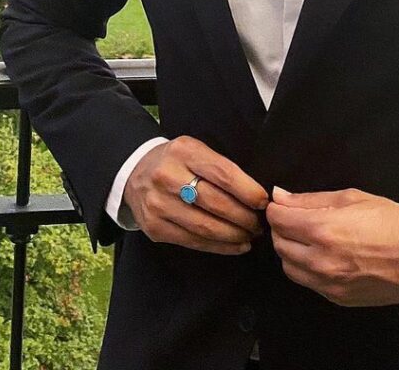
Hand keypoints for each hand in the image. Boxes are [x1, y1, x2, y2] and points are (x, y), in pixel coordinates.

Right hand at [123, 135, 267, 255]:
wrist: (134, 172)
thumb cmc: (176, 161)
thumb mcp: (195, 151)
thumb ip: (220, 167)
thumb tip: (256, 194)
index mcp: (184, 151)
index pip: (223, 174)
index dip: (247, 191)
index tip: (263, 201)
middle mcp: (168, 177)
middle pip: (216, 203)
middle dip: (244, 217)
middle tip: (260, 224)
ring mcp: (159, 204)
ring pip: (205, 227)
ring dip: (235, 235)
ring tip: (251, 236)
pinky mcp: (155, 228)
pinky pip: (193, 241)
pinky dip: (219, 246)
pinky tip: (236, 245)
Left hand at [266, 186, 398, 306]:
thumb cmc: (389, 222)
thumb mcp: (350, 198)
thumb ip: (310, 199)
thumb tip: (281, 197)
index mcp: (323, 230)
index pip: (279, 220)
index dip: (276, 208)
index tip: (281, 204)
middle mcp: (320, 260)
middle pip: (278, 244)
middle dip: (281, 228)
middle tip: (294, 219)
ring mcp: (327, 283)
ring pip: (288, 267)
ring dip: (290, 250)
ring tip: (306, 238)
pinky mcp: (335, 298)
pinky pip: (307, 283)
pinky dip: (305, 268)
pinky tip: (320, 256)